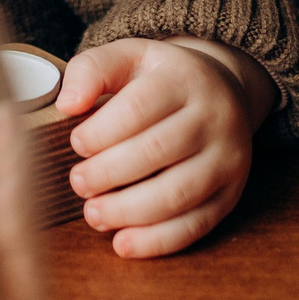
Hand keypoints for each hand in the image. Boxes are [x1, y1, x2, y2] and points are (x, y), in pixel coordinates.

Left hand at [56, 37, 272, 258]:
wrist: (224, 91)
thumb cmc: (163, 79)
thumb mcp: (130, 56)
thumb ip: (92, 70)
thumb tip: (67, 104)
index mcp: (185, 79)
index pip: (140, 106)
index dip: (102, 131)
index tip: (76, 144)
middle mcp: (214, 117)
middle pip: (157, 151)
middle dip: (108, 173)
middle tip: (78, 183)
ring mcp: (228, 158)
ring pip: (177, 194)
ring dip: (128, 212)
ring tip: (94, 214)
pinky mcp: (231, 194)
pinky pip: (196, 224)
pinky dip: (157, 241)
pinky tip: (123, 243)